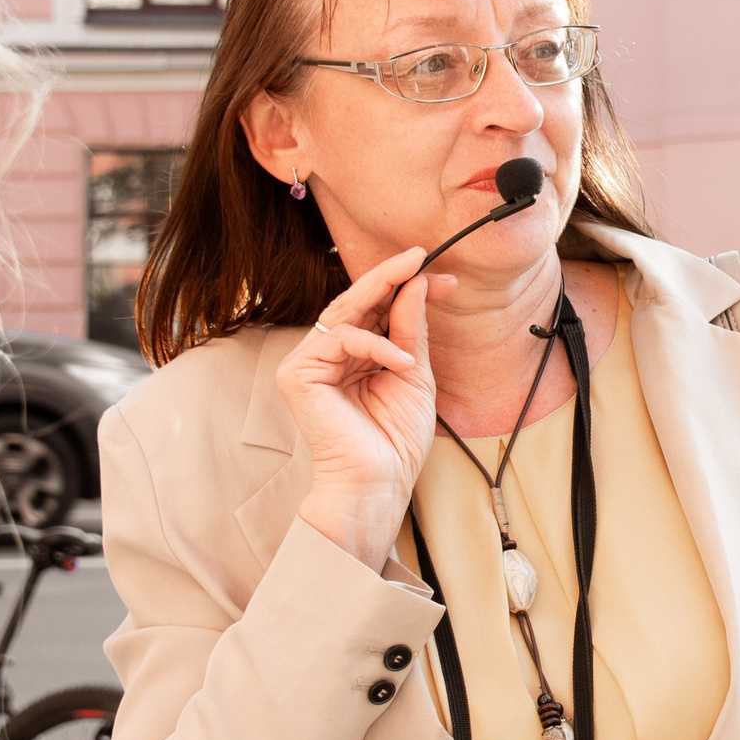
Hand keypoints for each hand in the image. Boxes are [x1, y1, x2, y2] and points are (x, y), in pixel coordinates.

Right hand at [278, 247, 450, 569]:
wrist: (378, 482)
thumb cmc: (395, 439)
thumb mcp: (414, 374)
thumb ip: (411, 330)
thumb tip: (416, 284)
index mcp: (353, 355)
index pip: (375, 309)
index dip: (406, 287)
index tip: (442, 277)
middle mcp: (326, 354)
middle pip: (356, 301)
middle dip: (393, 277)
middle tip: (422, 257)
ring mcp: (308, 362)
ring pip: (345, 311)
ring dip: (387, 300)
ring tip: (424, 298)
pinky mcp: (297, 374)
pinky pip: (339, 338)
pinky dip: (375, 345)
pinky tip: (402, 362)